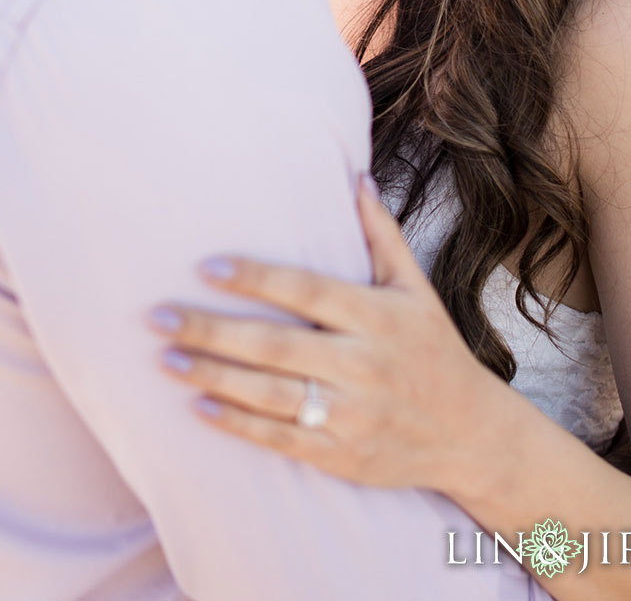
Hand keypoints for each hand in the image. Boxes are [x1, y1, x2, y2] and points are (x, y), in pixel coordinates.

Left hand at [149, 175, 514, 494]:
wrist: (474, 437)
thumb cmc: (432, 350)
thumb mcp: (416, 290)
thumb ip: (381, 235)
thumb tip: (356, 175)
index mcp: (379, 318)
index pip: (308, 291)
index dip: (257, 279)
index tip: (206, 266)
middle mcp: (365, 365)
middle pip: (276, 345)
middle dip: (211, 330)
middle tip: (156, 316)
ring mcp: (353, 414)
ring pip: (271, 394)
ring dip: (212, 376)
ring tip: (164, 358)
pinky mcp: (344, 456)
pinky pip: (283, 438)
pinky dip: (239, 425)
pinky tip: (198, 407)